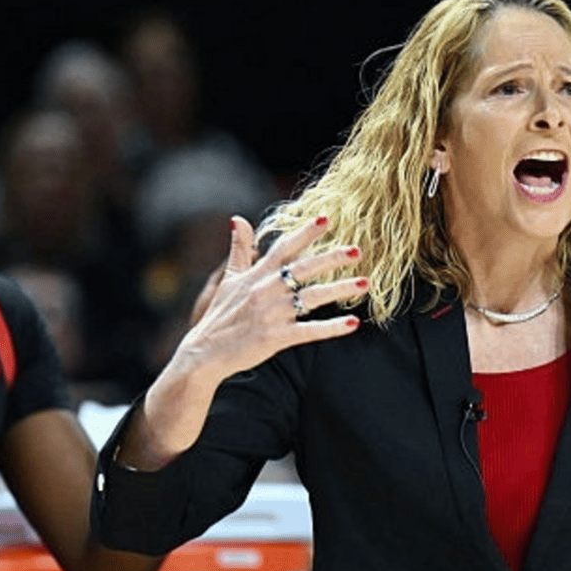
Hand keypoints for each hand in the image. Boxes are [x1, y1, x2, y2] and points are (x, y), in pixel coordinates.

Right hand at [170, 215, 364, 384]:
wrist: (206, 352)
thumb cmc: (220, 316)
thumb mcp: (229, 279)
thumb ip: (239, 250)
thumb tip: (238, 219)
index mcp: (257, 275)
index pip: (284, 247)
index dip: (305, 233)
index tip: (326, 219)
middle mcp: (267, 290)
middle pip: (305, 269)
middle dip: (332, 258)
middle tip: (357, 249)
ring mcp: (273, 314)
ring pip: (313, 297)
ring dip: (340, 289)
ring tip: (365, 283)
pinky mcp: (276, 337)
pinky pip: (309, 330)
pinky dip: (331, 328)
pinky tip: (353, 323)